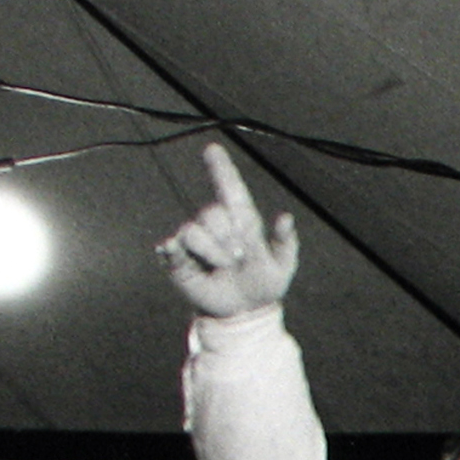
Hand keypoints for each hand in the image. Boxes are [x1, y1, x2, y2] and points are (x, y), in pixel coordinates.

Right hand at [157, 143, 297, 317]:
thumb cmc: (264, 284)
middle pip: (213, 213)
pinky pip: (173, 245)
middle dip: (228, 238)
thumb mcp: (282, 265)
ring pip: (195, 230)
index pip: (230, 188)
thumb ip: (285, 242)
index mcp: (242, 220)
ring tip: (224, 268)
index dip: (221, 169)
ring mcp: (196, 239)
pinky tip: (188, 260)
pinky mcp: (177, 256)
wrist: (245, 311)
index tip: (212, 149)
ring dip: (214, 253)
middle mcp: (216, 224)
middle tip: (240, 259)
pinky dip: (178, 252)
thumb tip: (286, 217)